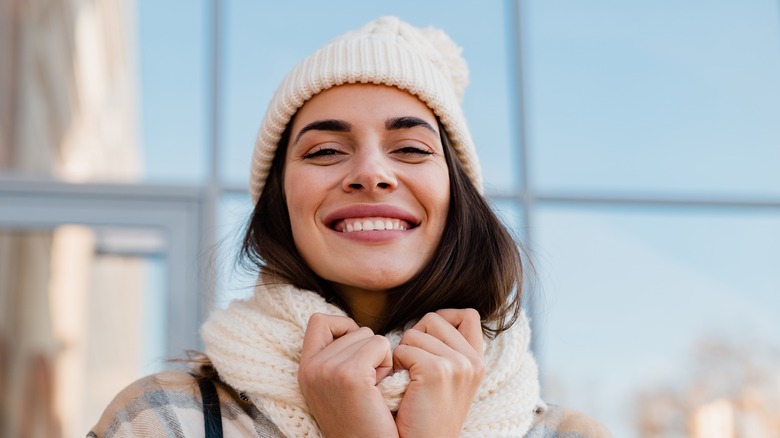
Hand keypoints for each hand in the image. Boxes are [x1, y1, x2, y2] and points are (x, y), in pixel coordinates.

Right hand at [298, 313, 398, 437]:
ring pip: (368, 335)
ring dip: (380, 358)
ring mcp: (328, 370)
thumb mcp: (337, 386)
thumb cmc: (364, 420)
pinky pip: (380, 344)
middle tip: (367, 384)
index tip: (357, 353)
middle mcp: (310, 368)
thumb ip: (337, 357)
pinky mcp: (350, 375)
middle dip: (368, 350)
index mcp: (305, 370)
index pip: (319, 321)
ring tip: (373, 389)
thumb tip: (352, 328)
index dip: (343, 327)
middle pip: (352, 328)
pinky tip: (380, 389)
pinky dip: (388, 363)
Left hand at [393, 309, 484, 437]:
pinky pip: (403, 349)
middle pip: (434, 319)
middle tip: (413, 366)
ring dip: (403, 352)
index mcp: (478, 361)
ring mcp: (458, 365)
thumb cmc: (425, 415)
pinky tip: (402, 385)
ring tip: (408, 379)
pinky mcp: (437, 371)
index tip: (428, 340)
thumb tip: (430, 320)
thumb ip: (447, 349)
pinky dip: (395, 365)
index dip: (444, 318)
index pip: (468, 315)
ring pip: (415, 332)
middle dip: (416, 336)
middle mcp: (473, 361)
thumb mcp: (449, 380)